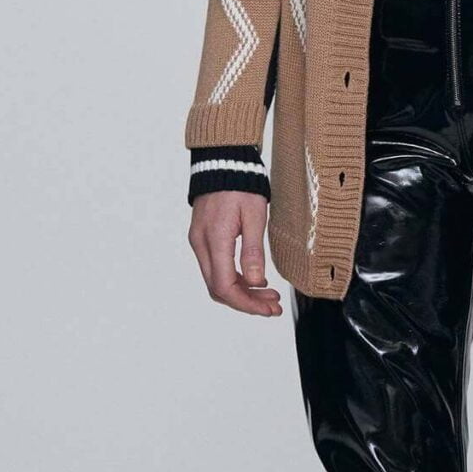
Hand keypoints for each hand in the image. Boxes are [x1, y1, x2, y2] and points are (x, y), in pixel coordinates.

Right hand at [189, 190, 283, 315]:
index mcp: (214, 239)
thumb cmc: (241, 184)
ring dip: (241, 292)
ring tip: (268, 295)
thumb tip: (256, 282)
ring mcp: (199, 242)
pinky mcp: (203, 238)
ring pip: (216, 280)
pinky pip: (215, 268)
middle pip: (218, 289)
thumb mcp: (254, 216)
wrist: (224, 162)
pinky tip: (254, 279)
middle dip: (247, 302)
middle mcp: (201, 244)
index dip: (247, 304)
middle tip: (273, 306)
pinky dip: (234, 279)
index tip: (268, 309)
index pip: (224, 286)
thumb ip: (253, 251)